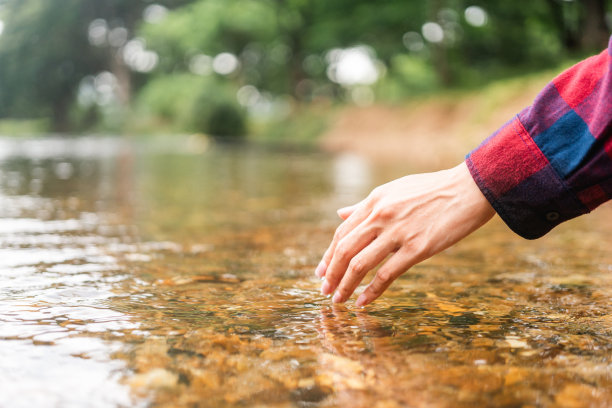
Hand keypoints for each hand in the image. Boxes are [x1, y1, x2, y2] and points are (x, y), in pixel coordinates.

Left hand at [315, 162, 494, 306]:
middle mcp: (381, 215)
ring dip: (345, 286)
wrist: (470, 189)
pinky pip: (385, 274)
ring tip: (338, 300)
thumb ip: (366, 205)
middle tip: (325, 290)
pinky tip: (363, 302)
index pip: (342, 233)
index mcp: (374, 201)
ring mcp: (398, 232)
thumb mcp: (394, 191)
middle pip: (345, 250)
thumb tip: (340, 213)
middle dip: (331, 274)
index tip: (322, 272)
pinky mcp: (417, 248)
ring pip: (360, 264)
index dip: (329, 255)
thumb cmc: (433, 190)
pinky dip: (371, 292)